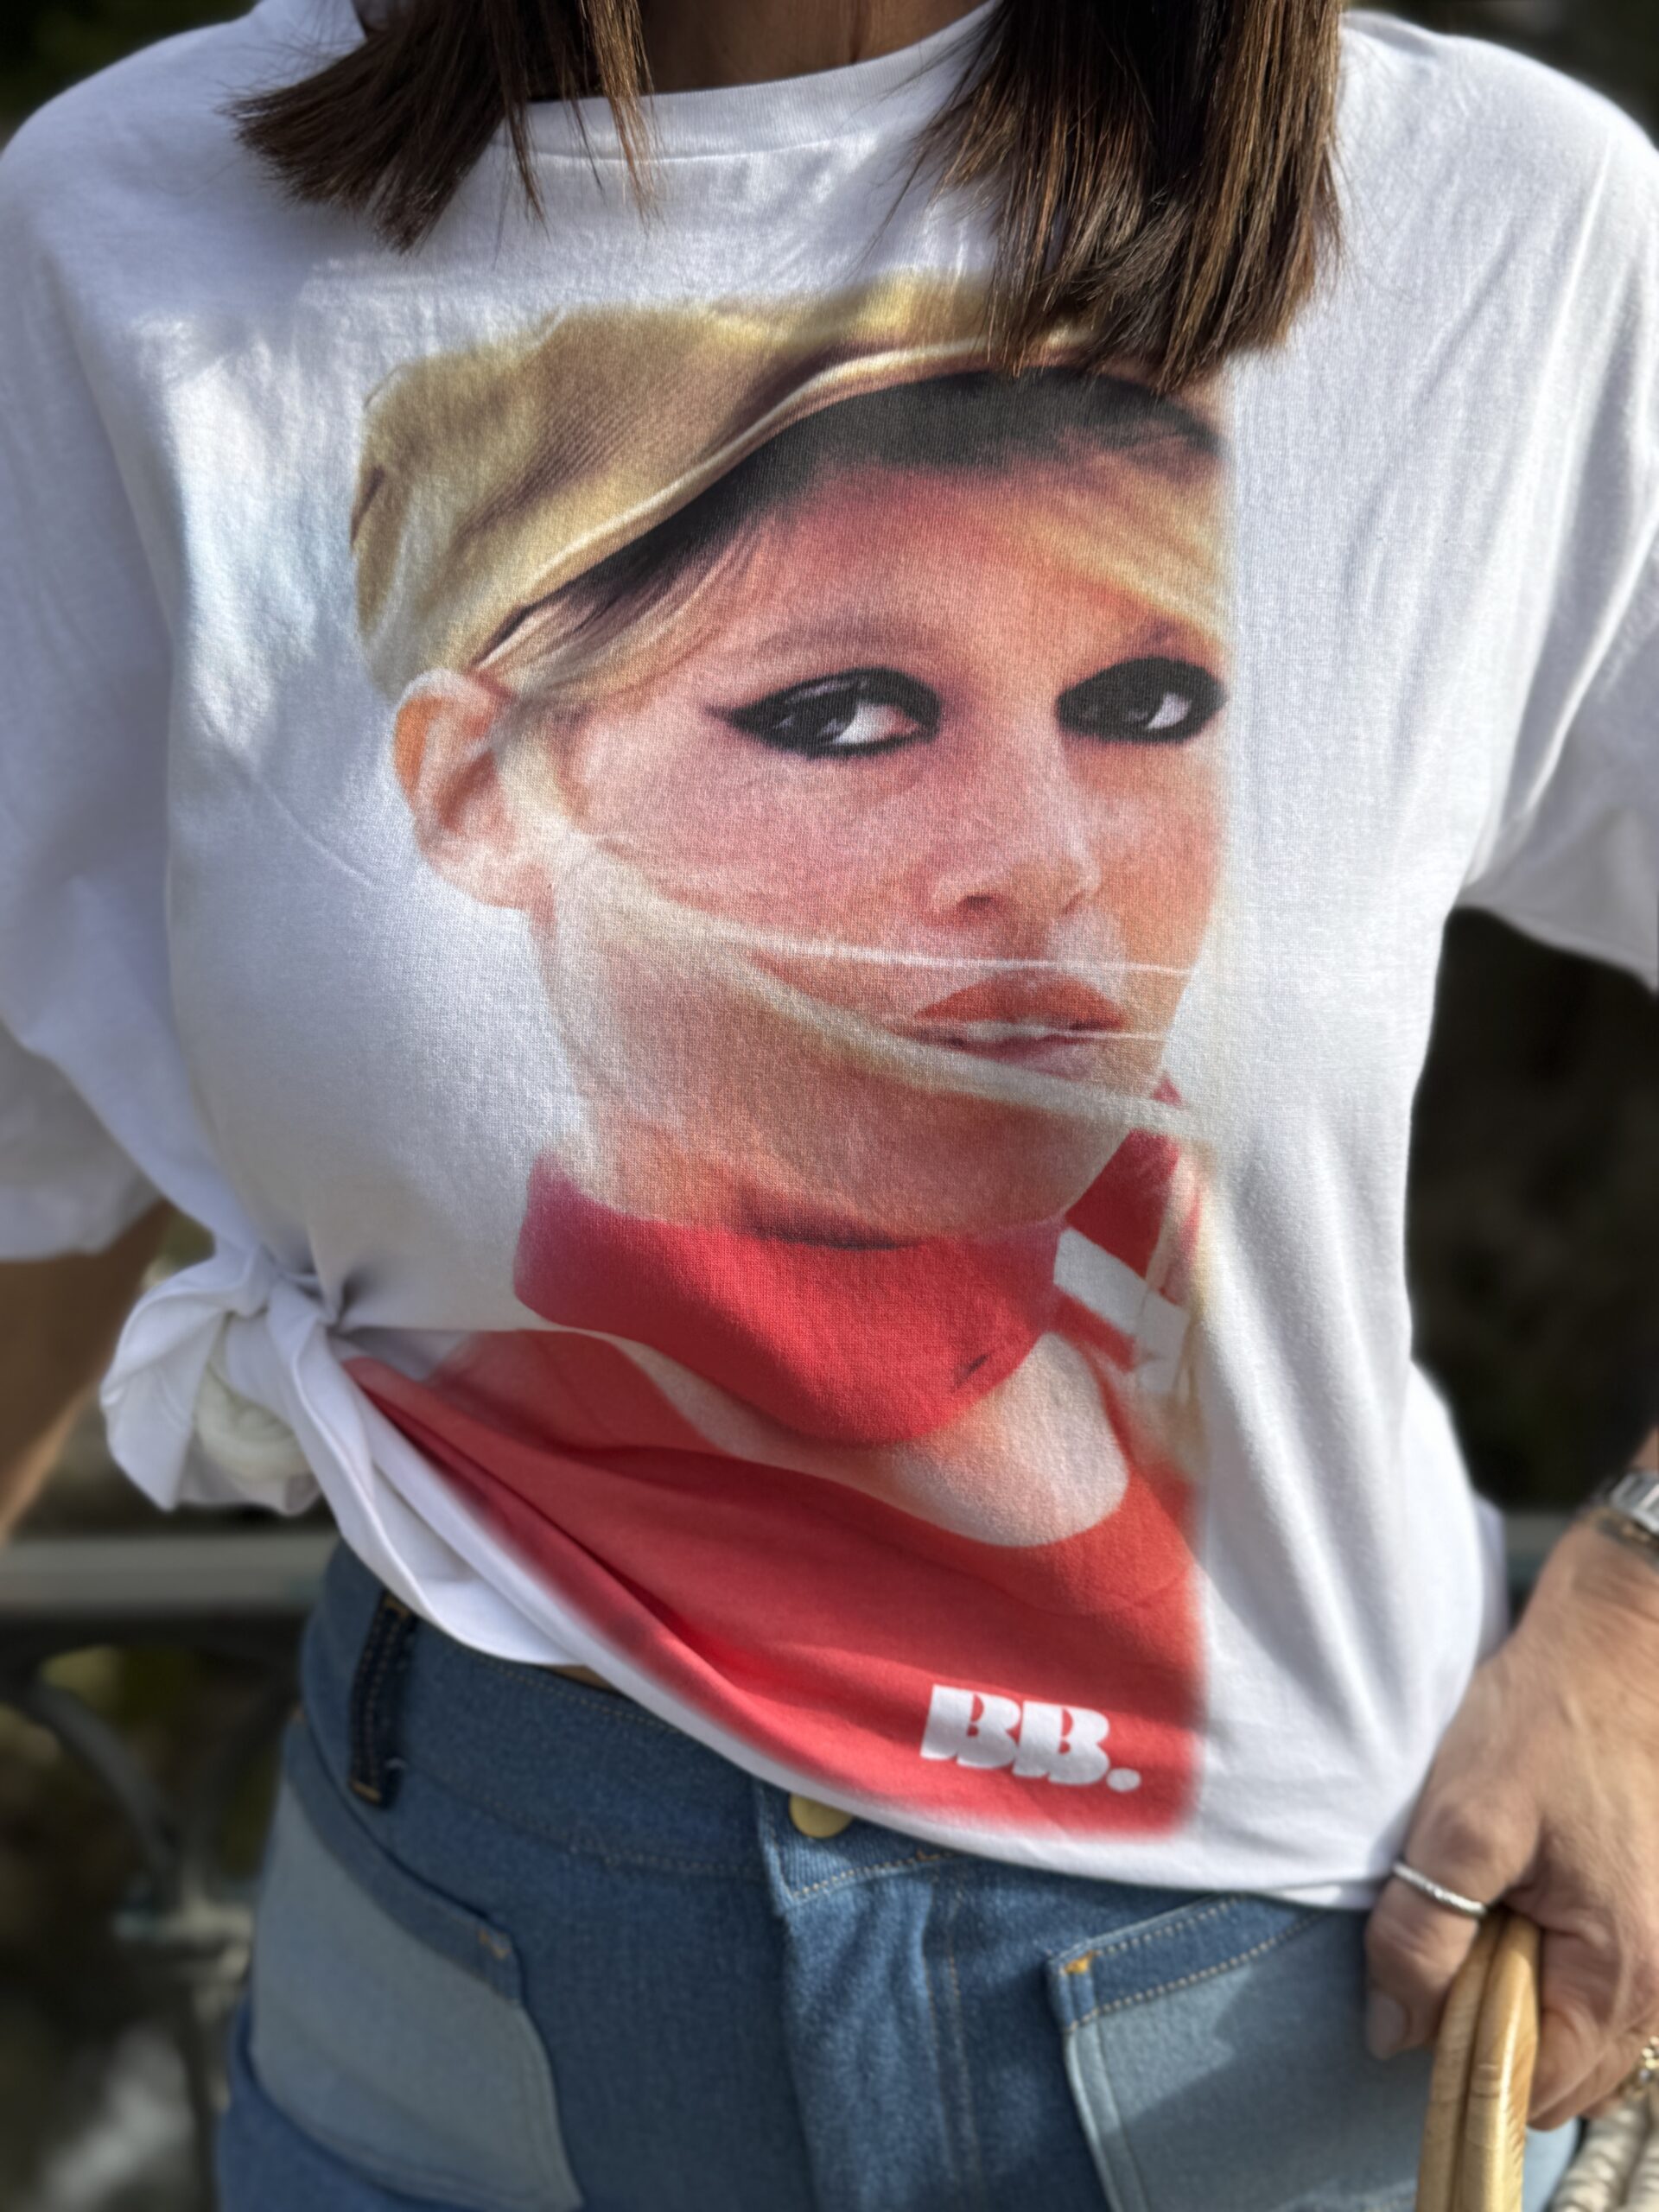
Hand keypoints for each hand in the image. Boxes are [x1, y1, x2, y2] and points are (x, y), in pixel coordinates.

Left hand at [1363, 1513, 1658, 2127]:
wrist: (1615, 1647)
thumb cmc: (1545, 1723)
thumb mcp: (1461, 1823)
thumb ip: (1421, 1935)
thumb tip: (1390, 2032)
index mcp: (1621, 1973)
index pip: (1534, 2088)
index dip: (1461, 2057)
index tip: (1419, 1990)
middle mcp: (1658, 1982)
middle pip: (1560, 2070)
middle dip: (1491, 2026)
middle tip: (1449, 1937)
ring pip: (1578, 2029)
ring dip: (1517, 1992)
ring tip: (1481, 1911)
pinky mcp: (1647, 1917)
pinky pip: (1593, 1986)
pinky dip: (1546, 1965)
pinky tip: (1511, 1900)